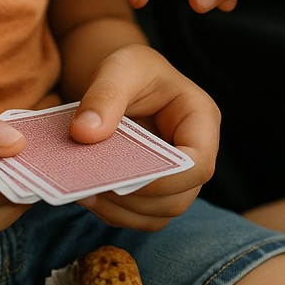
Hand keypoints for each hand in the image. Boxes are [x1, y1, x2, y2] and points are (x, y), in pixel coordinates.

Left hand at [65, 44, 218, 229]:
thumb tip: (84, 134)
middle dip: (136, 201)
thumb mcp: (119, 68)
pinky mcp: (156, 190)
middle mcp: (196, 153)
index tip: (120, 179)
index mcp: (200, 119)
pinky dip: (115, 213)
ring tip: (84, 194)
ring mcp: (178, 176)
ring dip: (123, 212)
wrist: (121, 81)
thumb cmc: (130, 68)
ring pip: (160, 214)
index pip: (199, 164)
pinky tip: (87, 196)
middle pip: (180, 197)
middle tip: (92, 188)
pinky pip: (142, 216)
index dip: (165, 180)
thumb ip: (104, 96)